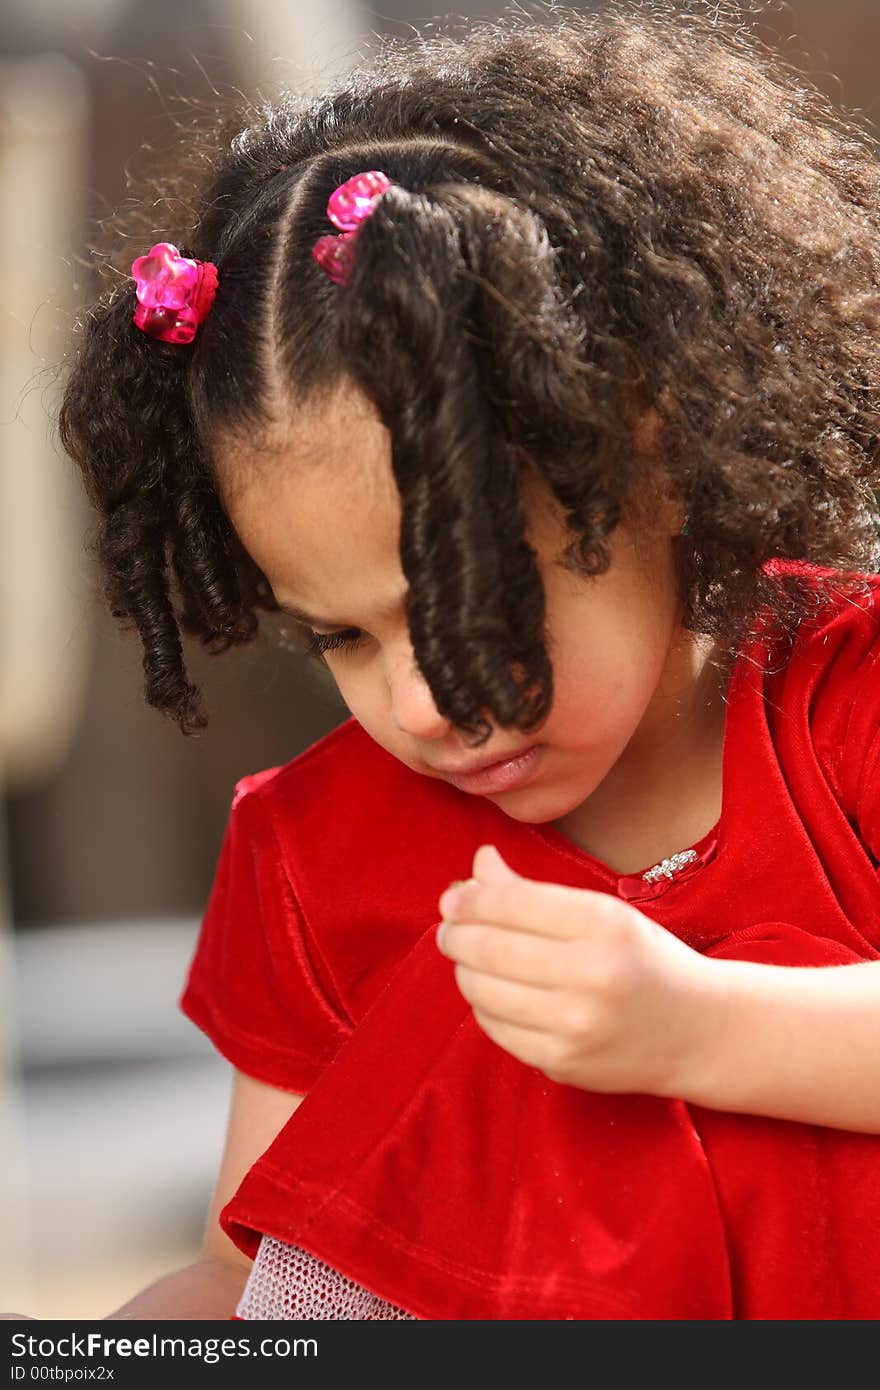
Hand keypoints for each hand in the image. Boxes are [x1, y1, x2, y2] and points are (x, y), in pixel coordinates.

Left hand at [436, 844, 721, 1096]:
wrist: (699, 1031)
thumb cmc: (642, 960)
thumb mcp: (600, 912)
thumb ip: (532, 891)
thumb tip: (476, 865)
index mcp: (603, 924)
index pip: (510, 903)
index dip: (470, 900)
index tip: (454, 900)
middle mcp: (591, 975)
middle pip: (488, 948)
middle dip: (456, 935)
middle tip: (450, 930)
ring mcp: (576, 1026)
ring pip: (483, 991)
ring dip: (464, 970)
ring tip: (471, 959)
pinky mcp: (563, 1063)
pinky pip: (496, 1028)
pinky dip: (485, 1006)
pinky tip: (496, 993)